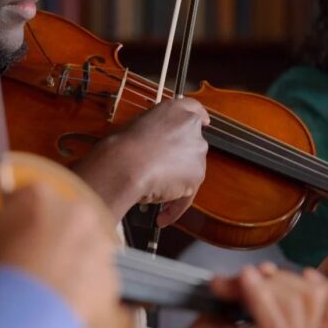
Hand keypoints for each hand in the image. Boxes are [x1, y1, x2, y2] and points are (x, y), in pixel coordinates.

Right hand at [0, 184, 119, 327]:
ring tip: (40, 292)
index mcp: (38, 196)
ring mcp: (98, 246)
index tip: (1, 238)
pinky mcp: (110, 279)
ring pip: (81, 251)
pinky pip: (94, 283)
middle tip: (23, 266)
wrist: (23, 318)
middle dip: (43, 240)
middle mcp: (75, 213)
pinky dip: (80, 293)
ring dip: (65, 266)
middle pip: (58, 222)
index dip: (9, 221)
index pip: (23, 199)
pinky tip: (57, 308)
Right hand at [74, 97, 209, 222]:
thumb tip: (153, 150)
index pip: (194, 109)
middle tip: (159, 171)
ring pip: (189, 172)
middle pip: (193, 145)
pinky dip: (174, 208)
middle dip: (180, 159)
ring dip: (175, 184)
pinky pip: (186, 196)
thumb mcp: (138, 129)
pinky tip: (162, 218)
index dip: (200, 116)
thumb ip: (155, 133)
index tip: (204, 121)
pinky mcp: (197, 176)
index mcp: (176, 109)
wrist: (126, 164)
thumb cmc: (122, 146)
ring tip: (154, 197)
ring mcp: (197, 152)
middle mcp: (192, 127)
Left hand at [167, 264, 327, 327]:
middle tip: (234, 282)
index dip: (301, 280)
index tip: (262, 272)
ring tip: (225, 288)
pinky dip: (260, 299)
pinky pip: (279, 327)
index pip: (326, 302)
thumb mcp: (228, 315)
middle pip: (311, 299)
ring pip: (298, 306)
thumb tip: (261, 272)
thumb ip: (252, 294)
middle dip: (275, 279)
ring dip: (262, 287)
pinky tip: (244, 282)